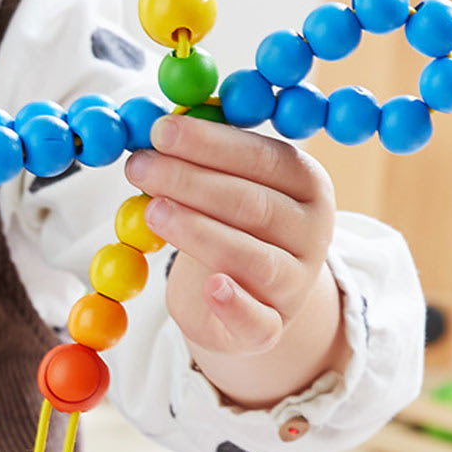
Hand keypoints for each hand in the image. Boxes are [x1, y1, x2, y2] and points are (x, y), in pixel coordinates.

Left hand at [122, 113, 346, 408]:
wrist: (253, 295)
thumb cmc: (233, 223)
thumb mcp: (228, 183)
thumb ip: (204, 155)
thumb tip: (162, 123)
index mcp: (306, 184)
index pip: (264, 157)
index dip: (210, 143)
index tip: (160, 132)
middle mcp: (312, 232)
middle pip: (253, 204)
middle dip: (190, 182)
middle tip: (139, 167)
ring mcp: (295, 283)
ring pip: (253, 257)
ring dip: (199, 231)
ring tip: (152, 210)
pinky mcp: (271, 328)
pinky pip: (257, 319)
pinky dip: (235, 303)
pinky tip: (212, 287)